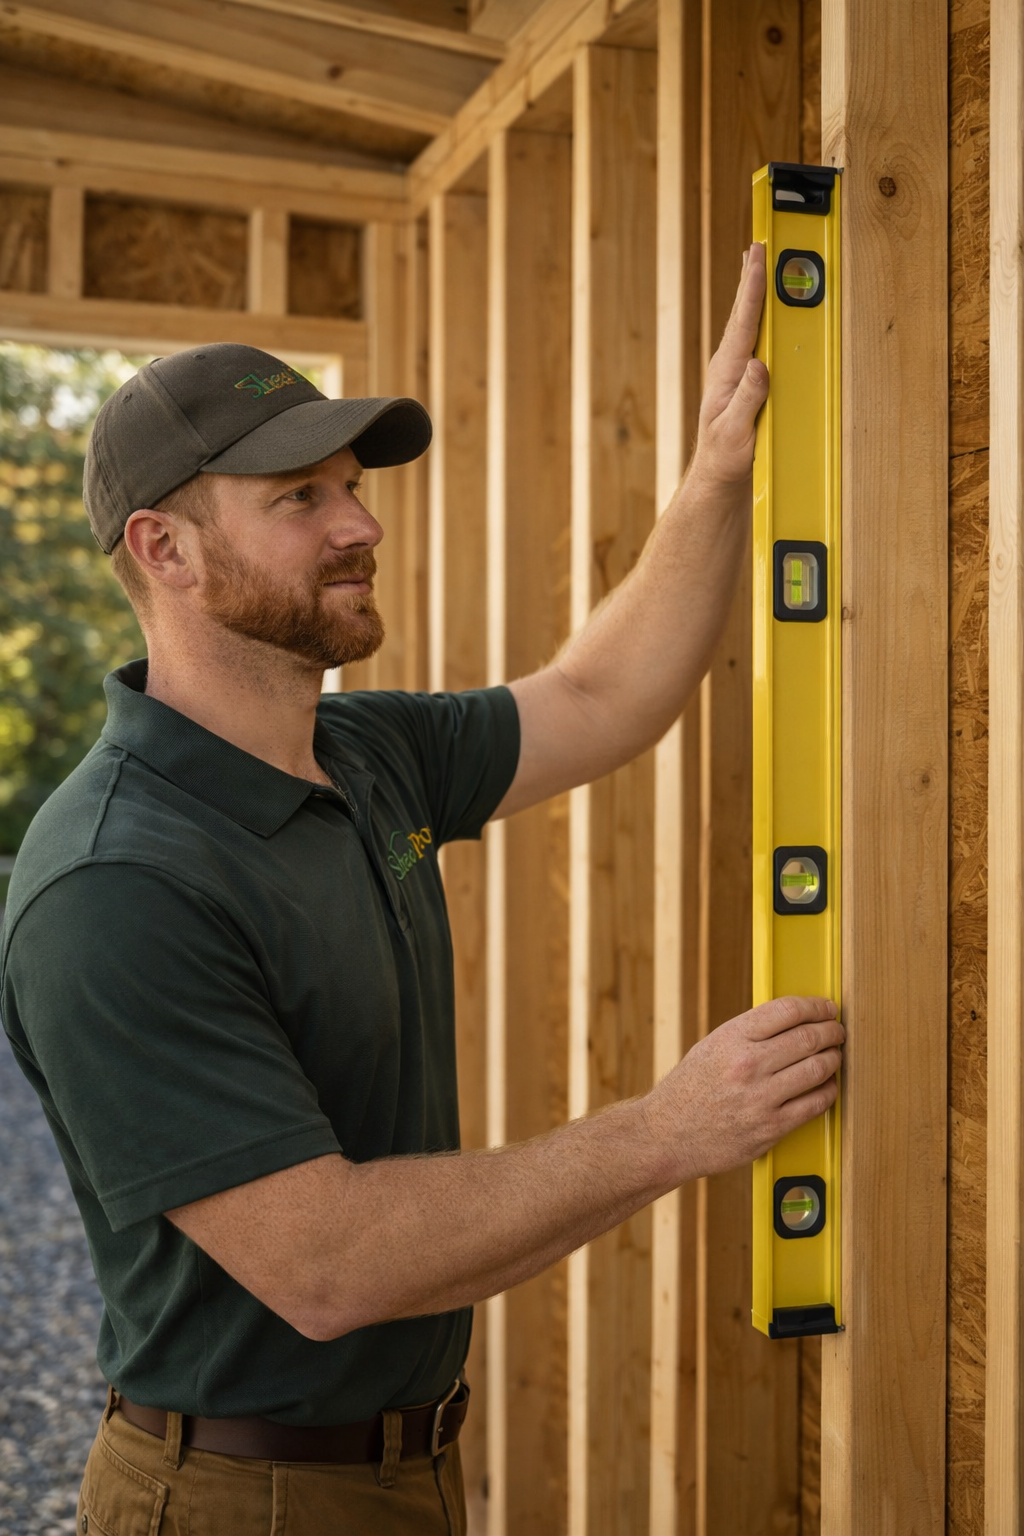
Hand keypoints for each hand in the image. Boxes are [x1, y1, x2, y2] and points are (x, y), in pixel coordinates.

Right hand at [643, 994, 842, 1182]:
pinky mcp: (771, 1128)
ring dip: (834, 1059)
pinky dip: (828, 1091)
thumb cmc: (688, 1091)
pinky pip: (815, 1104)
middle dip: (831, 1031)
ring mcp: (761, 1098)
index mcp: (731, 1038)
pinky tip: (827, 1086)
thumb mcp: (711, 1047)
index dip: (815, 1006)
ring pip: (818, 1069)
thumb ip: (748, 1033)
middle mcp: (747, 1065)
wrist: (667, 1135)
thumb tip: (791, 1021)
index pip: (787, 1010)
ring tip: (834, 1056)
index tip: (826, 1008)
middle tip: (837, 1032)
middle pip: (808, 1037)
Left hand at [689, 243, 769, 486]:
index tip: (756, 258)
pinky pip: (757, 343)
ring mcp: (737, 374)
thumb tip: (758, 365)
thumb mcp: (735, 434)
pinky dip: (762, 320)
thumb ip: (746, 399)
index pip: (742, 325)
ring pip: (749, 326)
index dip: (751, 290)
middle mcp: (729, 368)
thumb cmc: (724, 460)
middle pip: (743, 315)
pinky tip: (768, 309)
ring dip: (755, 294)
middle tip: (757, 244)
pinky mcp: (746, 384)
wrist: (718, 480)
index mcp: (725, 375)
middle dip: (750, 278)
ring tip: (758, 263)